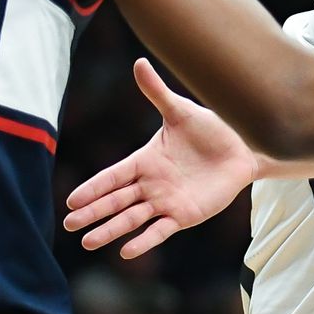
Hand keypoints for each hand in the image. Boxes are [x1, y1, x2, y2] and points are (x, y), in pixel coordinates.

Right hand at [63, 58, 257, 256]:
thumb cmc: (211, 129)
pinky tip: (127, 251)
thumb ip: (157, 92)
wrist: (244, 148)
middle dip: (93, 212)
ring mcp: (166, 202)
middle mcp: (151, 184)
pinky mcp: (185, 215)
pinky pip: (160, 230)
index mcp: (145, 161)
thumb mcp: (181, 111)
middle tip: (69, 225)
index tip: (71, 201)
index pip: (112, 177)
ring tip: (88, 242)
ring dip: (111, 230)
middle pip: (116, 201)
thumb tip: (138, 62)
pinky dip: (145, 241)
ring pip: (132, 218)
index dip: (93, 188)